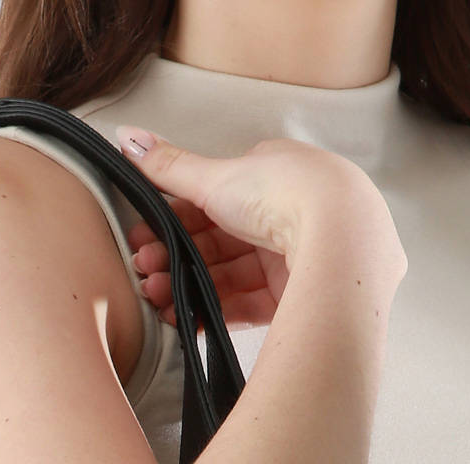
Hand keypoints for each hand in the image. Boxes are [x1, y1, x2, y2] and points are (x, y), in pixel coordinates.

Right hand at [114, 122, 404, 329]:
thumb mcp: (218, 177)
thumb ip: (170, 166)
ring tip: (158, 301)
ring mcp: (296, 258)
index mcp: (274, 177)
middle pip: (221, 244)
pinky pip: (252, 307)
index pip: (214, 202)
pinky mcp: (301, 297)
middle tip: (145, 275)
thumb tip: (128, 137)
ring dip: (190, 289)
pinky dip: (217, 313)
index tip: (145, 241)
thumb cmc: (289, 195)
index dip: (174, 223)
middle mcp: (288, 216)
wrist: (341, 240)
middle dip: (176, 261)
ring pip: (232, 278)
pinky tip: (187, 320)